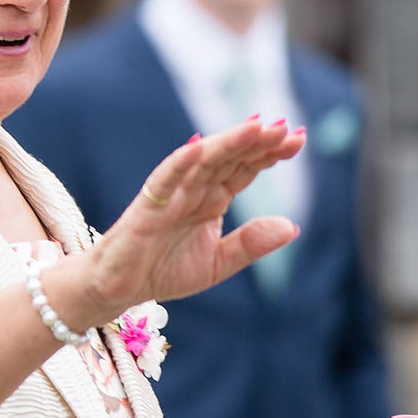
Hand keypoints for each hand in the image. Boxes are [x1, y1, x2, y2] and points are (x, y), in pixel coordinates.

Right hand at [78, 117, 306, 313]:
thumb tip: (293, 225)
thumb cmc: (162, 270)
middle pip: (230, 158)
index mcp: (213, 199)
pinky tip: (199, 147)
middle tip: (287, 127)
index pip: (246, 168)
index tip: (299, 138)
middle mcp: (195, 189)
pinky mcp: (148, 206)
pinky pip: (165, 180)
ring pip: (203, 161)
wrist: (118, 289)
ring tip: (256, 127)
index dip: (270, 152)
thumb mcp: (218, 263)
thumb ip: (251, 243)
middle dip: (257, 142)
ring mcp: (171, 194)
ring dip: (228, 143)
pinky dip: (180, 163)